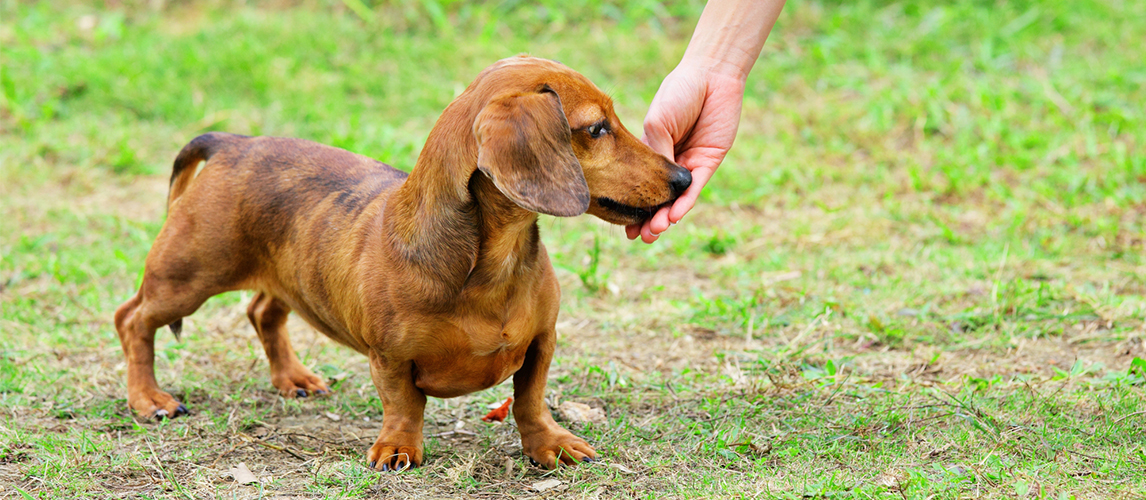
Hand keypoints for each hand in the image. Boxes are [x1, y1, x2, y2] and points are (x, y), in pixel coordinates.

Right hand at [629, 62, 745, 242]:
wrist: (711, 76)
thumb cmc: (679, 92)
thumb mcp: (657, 123)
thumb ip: (654, 153)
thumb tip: (650, 186)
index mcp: (650, 149)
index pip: (638, 182)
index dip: (631, 203)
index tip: (621, 224)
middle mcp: (669, 160)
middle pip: (657, 197)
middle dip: (648, 218)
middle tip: (638, 237)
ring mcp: (689, 163)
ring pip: (676, 198)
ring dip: (664, 216)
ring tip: (653, 232)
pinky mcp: (709, 162)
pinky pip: (695, 188)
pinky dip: (684, 203)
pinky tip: (673, 216)